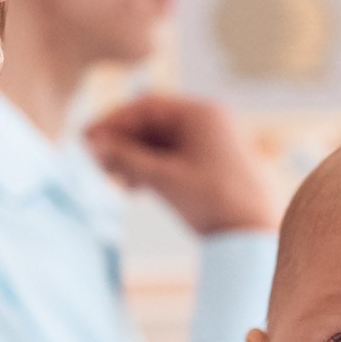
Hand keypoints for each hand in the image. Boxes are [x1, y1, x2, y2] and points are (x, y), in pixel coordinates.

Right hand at [82, 92, 278, 234]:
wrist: (254, 235)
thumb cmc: (214, 201)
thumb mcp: (164, 178)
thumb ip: (126, 159)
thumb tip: (93, 145)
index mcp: (201, 114)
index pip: (146, 106)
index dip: (112, 122)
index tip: (87, 140)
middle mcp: (207, 122)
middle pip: (152, 123)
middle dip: (121, 141)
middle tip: (93, 160)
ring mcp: (210, 142)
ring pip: (160, 142)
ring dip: (133, 157)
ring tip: (110, 177)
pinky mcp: (210, 164)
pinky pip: (173, 157)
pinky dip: (150, 168)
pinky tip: (134, 187)